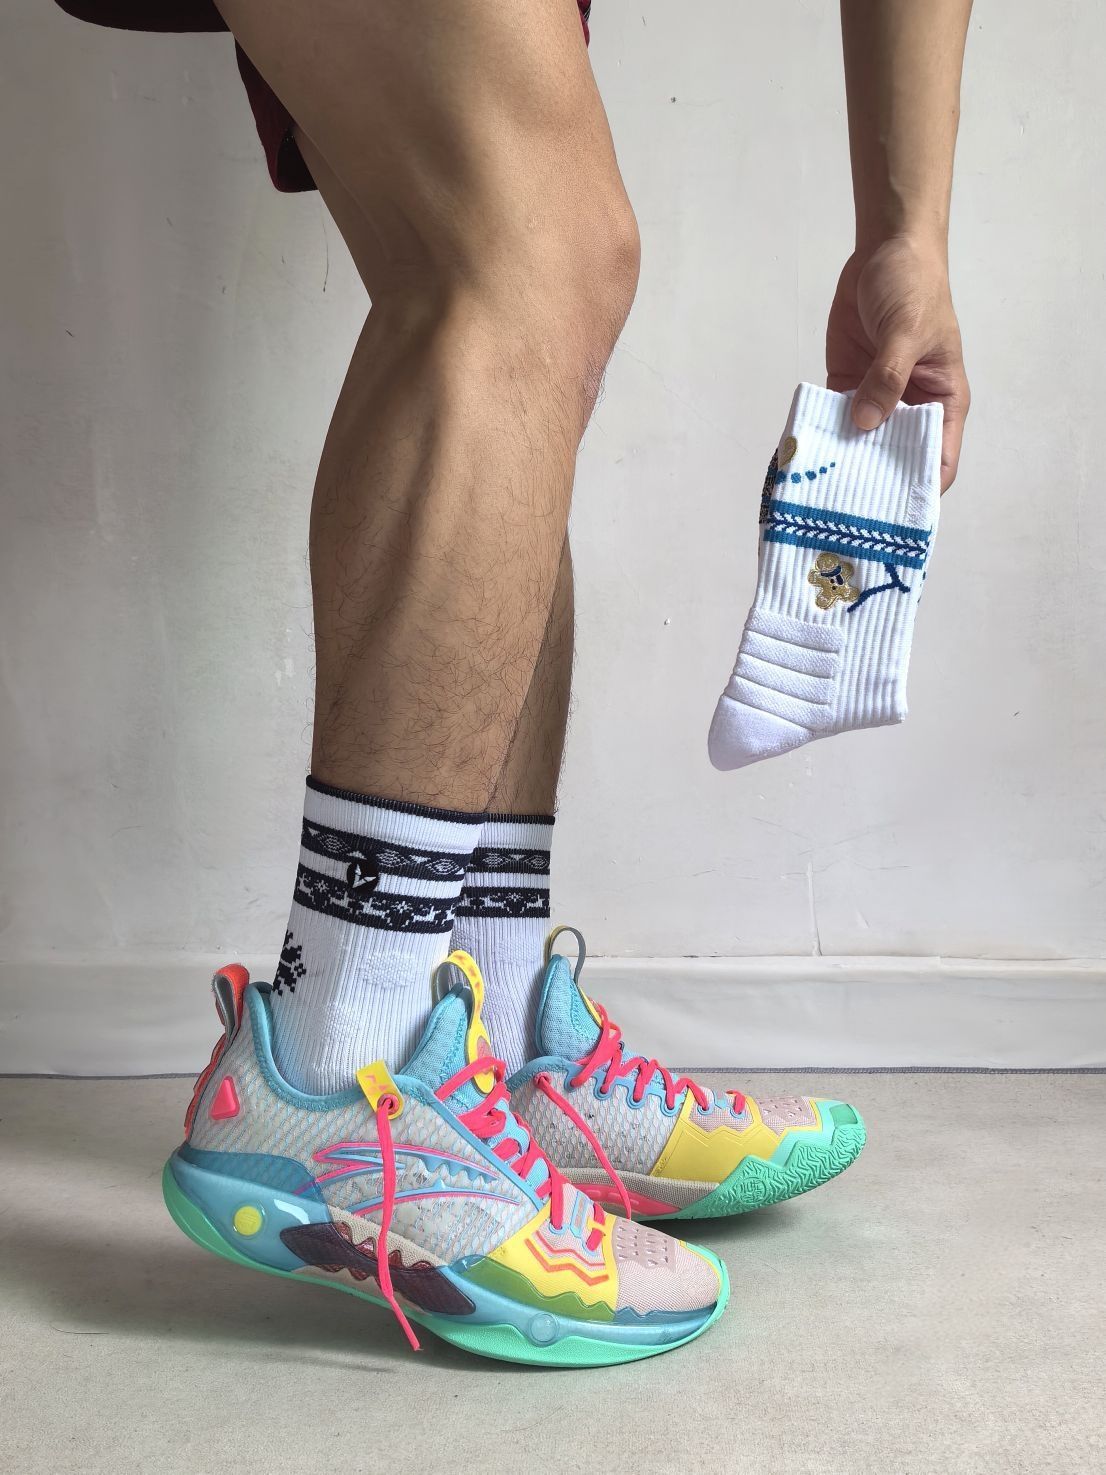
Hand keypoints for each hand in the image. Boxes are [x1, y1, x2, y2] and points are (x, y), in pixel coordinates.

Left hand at [826, 235, 969, 490]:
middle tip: (845, 514)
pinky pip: (833, 419)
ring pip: (861, 443)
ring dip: (843, 462)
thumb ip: (888, 378)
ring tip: (818, 492)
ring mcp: (877, 399)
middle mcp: (910, 408)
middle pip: (895, 460)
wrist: (885, 251)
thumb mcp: (906, 332)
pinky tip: (803, 455)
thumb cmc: (914, 288)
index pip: (937, 460)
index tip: (895, 518)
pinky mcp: (847, 386)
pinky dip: (821, 435)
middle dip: (874, 483)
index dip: (920, 490)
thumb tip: (865, 423)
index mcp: (942, 402)